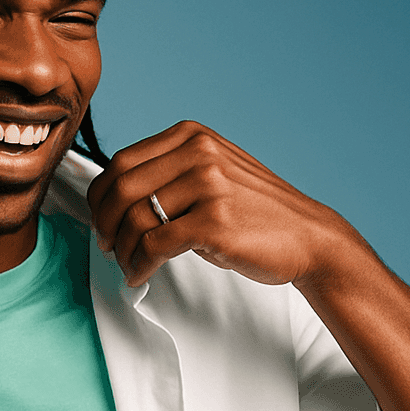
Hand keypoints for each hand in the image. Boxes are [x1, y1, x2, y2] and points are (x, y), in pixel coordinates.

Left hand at [86, 120, 356, 287]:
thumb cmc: (255, 212)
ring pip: (135, 218)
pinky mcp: (213, 223)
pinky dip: (139, 265)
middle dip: (105, 223)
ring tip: (128, 264)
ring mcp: (208, 186)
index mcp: (192, 136)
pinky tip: (140, 274)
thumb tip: (114, 198)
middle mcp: (199, 153)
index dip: (101, 196)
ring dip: (122, 250)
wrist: (308, 237)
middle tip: (108, 245)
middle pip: (121, 188)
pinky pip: (154, 245)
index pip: (121, 161)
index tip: (101, 219)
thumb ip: (169, 173)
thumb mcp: (213, 172)